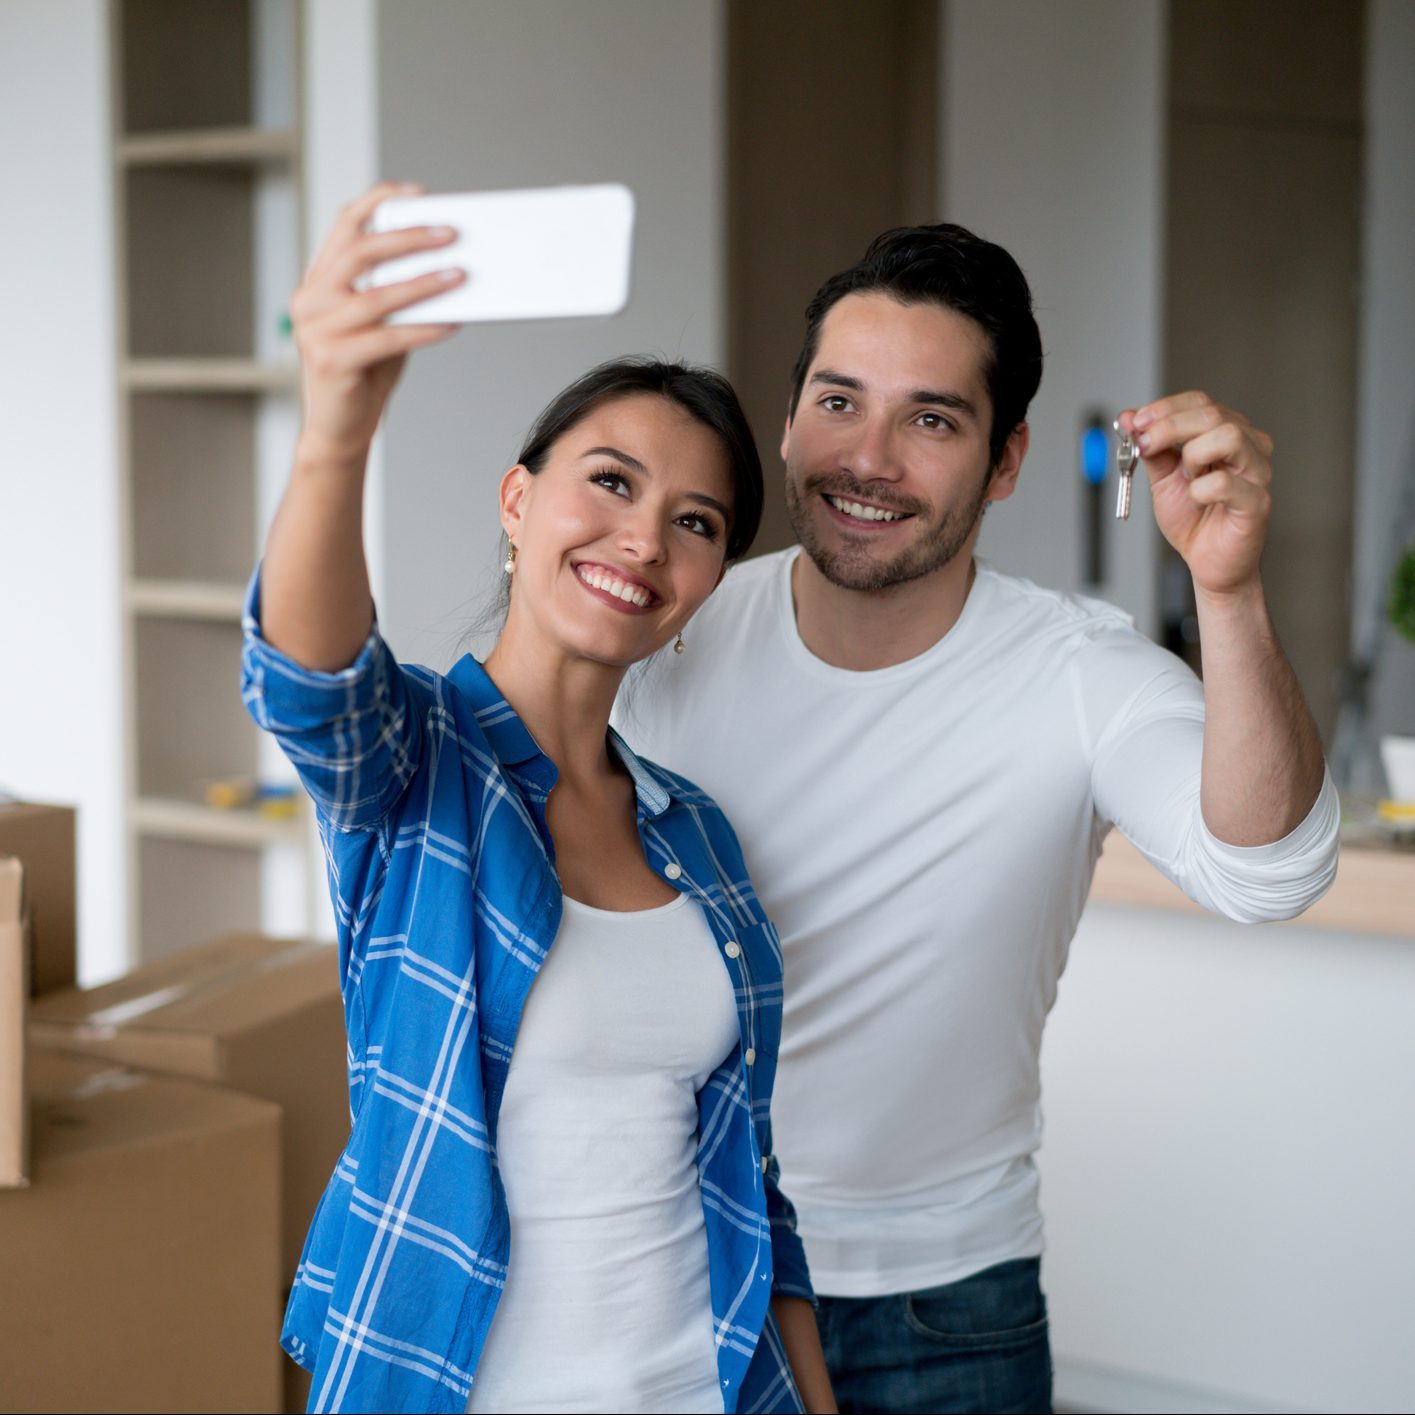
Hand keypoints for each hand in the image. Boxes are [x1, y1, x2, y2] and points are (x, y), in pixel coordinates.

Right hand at [289, 181, 464, 465]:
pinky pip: (388, 338)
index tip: (415, 193)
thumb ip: (393, 294)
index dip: (377, 202)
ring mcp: (316, 332)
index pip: (343, 228)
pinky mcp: (333, 362)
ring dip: (424, 284)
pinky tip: (452, 322)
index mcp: (316, 284)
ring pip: (377, 296)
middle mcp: (309, 301)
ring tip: (460, 276)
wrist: (338, 431)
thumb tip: (445, 266)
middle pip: (359, 253)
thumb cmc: (362, 374)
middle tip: (450, 234)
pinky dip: (424, 328)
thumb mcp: (375, 325)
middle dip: (409, 238)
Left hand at [1120, 392, 1274, 599]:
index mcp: (1226, 433)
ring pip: (1228, 436)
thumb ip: (1151, 448)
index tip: (1136, 422)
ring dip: (1193, 455)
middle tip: (1144, 445)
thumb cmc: (1193, 518)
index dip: (1165, 408)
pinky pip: (1225, 483)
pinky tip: (1197, 499)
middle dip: (1168, 427)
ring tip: (1187, 478)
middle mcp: (1248, 446)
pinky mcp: (1257, 501)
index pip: (1200, 402)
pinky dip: (1200, 489)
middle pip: (1212, 414)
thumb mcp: (1163, 477)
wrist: (1206, 561)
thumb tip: (1128, 417)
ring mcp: (1257, 472)